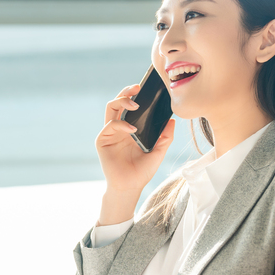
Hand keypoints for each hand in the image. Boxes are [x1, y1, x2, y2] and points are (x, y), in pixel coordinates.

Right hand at [96, 85, 174, 208]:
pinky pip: (110, 125)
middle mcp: (118, 128)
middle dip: (126, 92)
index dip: (135, 95)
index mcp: (130, 127)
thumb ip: (165, 137)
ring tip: (135, 104)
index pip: (130, 105)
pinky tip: (132, 129)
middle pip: (118, 102)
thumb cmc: (142, 171)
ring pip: (110, 108)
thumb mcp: (158, 152)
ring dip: (121, 101)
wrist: (130, 187)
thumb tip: (172, 120)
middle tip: (137, 88)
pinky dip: (121, 124)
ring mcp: (109, 133)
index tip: (145, 88)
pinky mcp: (102, 140)